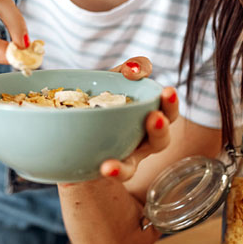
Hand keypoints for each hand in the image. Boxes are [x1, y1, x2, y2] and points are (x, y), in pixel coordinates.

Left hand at [100, 57, 178, 181]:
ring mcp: (123, 158)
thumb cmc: (100, 103)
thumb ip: (125, 71)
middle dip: (161, 129)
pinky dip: (113, 171)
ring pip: (132, 166)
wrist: (72, 136)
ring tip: (122, 155)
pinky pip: (111, 175)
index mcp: (146, 118)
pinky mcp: (105, 171)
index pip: (166, 111)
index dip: (169, 102)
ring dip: (129, 161)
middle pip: (159, 140)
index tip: (167, 91)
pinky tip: (106, 167)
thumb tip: (134, 68)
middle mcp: (139, 142)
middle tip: (155, 117)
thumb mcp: (111, 81)